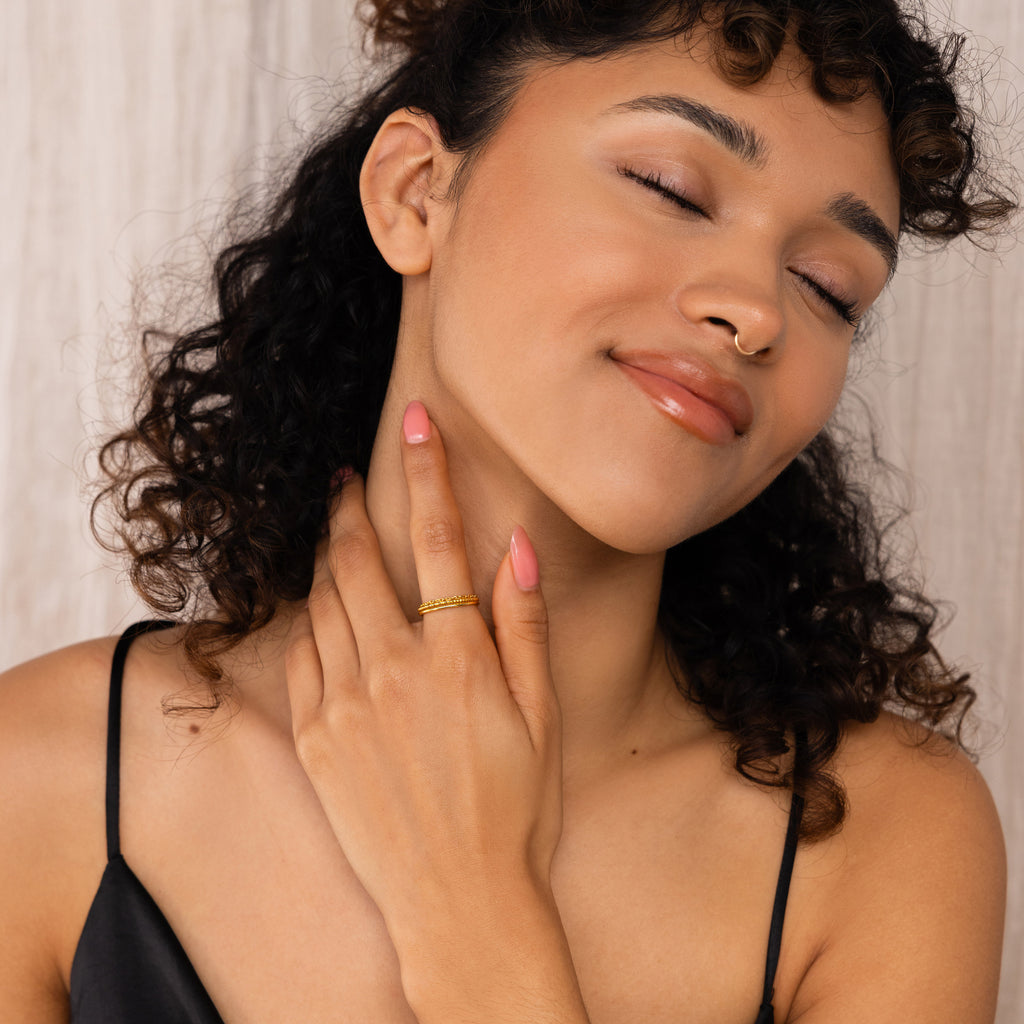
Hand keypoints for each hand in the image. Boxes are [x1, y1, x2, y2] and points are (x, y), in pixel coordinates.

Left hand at [285, 400, 563, 948]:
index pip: (439, 538)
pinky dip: (309, 620)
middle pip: (359, 558)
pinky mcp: (315, 738)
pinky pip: (300, 655)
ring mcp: (344, 704)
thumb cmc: (516, 810)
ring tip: (335, 537)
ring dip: (327, 557)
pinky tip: (322, 612)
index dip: (429, 470)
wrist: (460, 903)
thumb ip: (524, 627)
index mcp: (456, 658)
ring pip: (322, 601)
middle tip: (350, 480)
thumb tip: (517, 550)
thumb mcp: (542, 716)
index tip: (418, 422)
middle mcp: (392, 670)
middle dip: (352, 506)